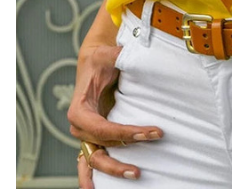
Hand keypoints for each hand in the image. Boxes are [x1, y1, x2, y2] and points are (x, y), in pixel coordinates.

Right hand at [67, 43, 162, 186]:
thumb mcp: (107, 55)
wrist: (94, 63)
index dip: (126, 133)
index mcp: (79, 111)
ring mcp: (85, 135)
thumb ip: (118, 56)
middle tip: (144, 165)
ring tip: (135, 176)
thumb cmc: (100, 60)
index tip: (151, 132)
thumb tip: (131, 55)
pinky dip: (93, 177)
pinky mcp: (93, 138)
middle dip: (121, 160)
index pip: (103, 129)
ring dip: (112, 171)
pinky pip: (90, 162)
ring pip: (95, 161)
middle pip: (100, 149)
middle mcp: (80, 127)